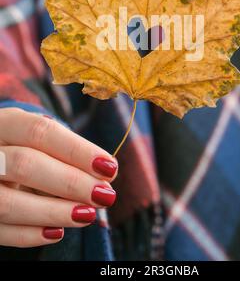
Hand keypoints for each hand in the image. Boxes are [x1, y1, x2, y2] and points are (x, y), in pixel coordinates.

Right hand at [0, 108, 117, 247]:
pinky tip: (58, 232)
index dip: (77, 150)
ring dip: (53, 212)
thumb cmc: (23, 148)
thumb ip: (66, 152)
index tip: (109, 167)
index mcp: (5, 123)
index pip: (40, 132)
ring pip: (7, 203)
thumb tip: (106, 172)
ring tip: (87, 215)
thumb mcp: (38, 140)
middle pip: (25, 164)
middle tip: (104, 195)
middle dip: (70, 182)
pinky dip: (29, 235)